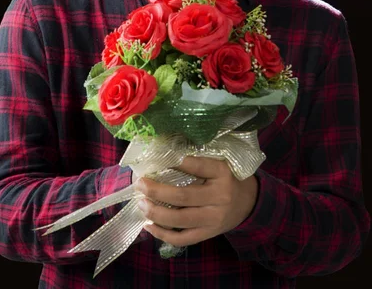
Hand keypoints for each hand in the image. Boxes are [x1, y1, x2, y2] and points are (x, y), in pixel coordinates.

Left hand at [135, 156, 258, 246]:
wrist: (249, 202)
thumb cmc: (228, 177)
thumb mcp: (220, 162)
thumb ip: (198, 159)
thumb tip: (164, 152)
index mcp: (222, 173)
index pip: (197, 166)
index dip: (176, 163)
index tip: (156, 159)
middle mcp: (219, 197)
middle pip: (183, 196)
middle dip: (156, 191)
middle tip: (140, 184)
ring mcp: (214, 219)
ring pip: (180, 219)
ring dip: (156, 213)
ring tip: (141, 204)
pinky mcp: (208, 234)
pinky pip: (183, 238)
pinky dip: (163, 234)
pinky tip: (149, 225)